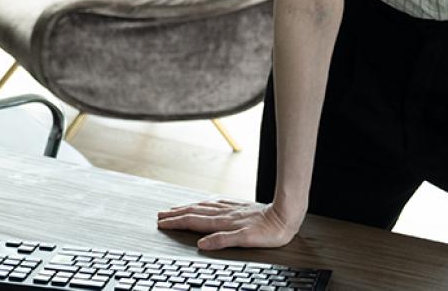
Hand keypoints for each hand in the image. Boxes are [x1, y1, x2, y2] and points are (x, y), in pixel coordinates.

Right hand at [156, 198, 303, 251]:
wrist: (286, 214)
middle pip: (194, 212)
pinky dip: (204, 204)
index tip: (162, 223)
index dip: (176, 223)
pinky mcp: (240, 207)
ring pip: (203, 207)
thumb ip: (222, 241)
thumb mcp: (246, 241)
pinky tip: (204, 203)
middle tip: (161, 215)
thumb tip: (201, 245)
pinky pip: (216, 204)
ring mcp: (231, 209)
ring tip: (175, 209)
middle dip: (176, 214)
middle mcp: (225, 214)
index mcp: (224, 222)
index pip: (193, 222)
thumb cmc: (270, 231)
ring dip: (187, 208)